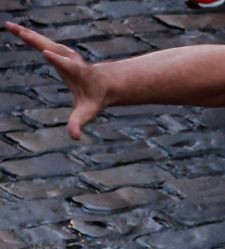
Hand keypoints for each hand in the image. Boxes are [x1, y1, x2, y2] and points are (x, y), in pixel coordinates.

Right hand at [7, 23, 110, 139]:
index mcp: (78, 73)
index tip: (46, 53)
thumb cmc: (95, 99)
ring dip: (26, 33)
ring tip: (9, 25)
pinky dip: (26, 33)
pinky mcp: (57, 48)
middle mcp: (70, 59)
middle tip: (21, 32)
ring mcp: (63, 52)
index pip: (67, 65)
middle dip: (37, 40)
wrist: (104, 83)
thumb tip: (75, 137)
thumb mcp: (88, 112)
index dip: (57, 60)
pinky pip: (40, 39)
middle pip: (52, 47)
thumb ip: (79, 123)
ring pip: (43, 40)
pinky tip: (13, 27)